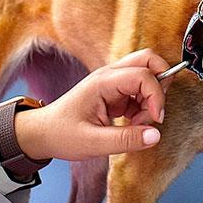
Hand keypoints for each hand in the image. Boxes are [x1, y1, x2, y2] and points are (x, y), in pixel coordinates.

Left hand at [14, 49, 173, 160]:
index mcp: (103, 82)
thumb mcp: (93, 143)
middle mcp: (111, 74)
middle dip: (160, 83)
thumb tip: (155, 135)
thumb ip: (126, 140)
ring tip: (139, 120)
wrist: (42, 134)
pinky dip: (145, 103)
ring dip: (152, 96)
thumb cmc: (61, 134)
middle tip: (155, 110)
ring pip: (148, 72)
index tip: (156, 119)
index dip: (156, 96)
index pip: (143, 75)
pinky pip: (141, 87)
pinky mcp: (116, 90)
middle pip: (149, 59)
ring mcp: (114, 80)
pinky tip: (132, 120)